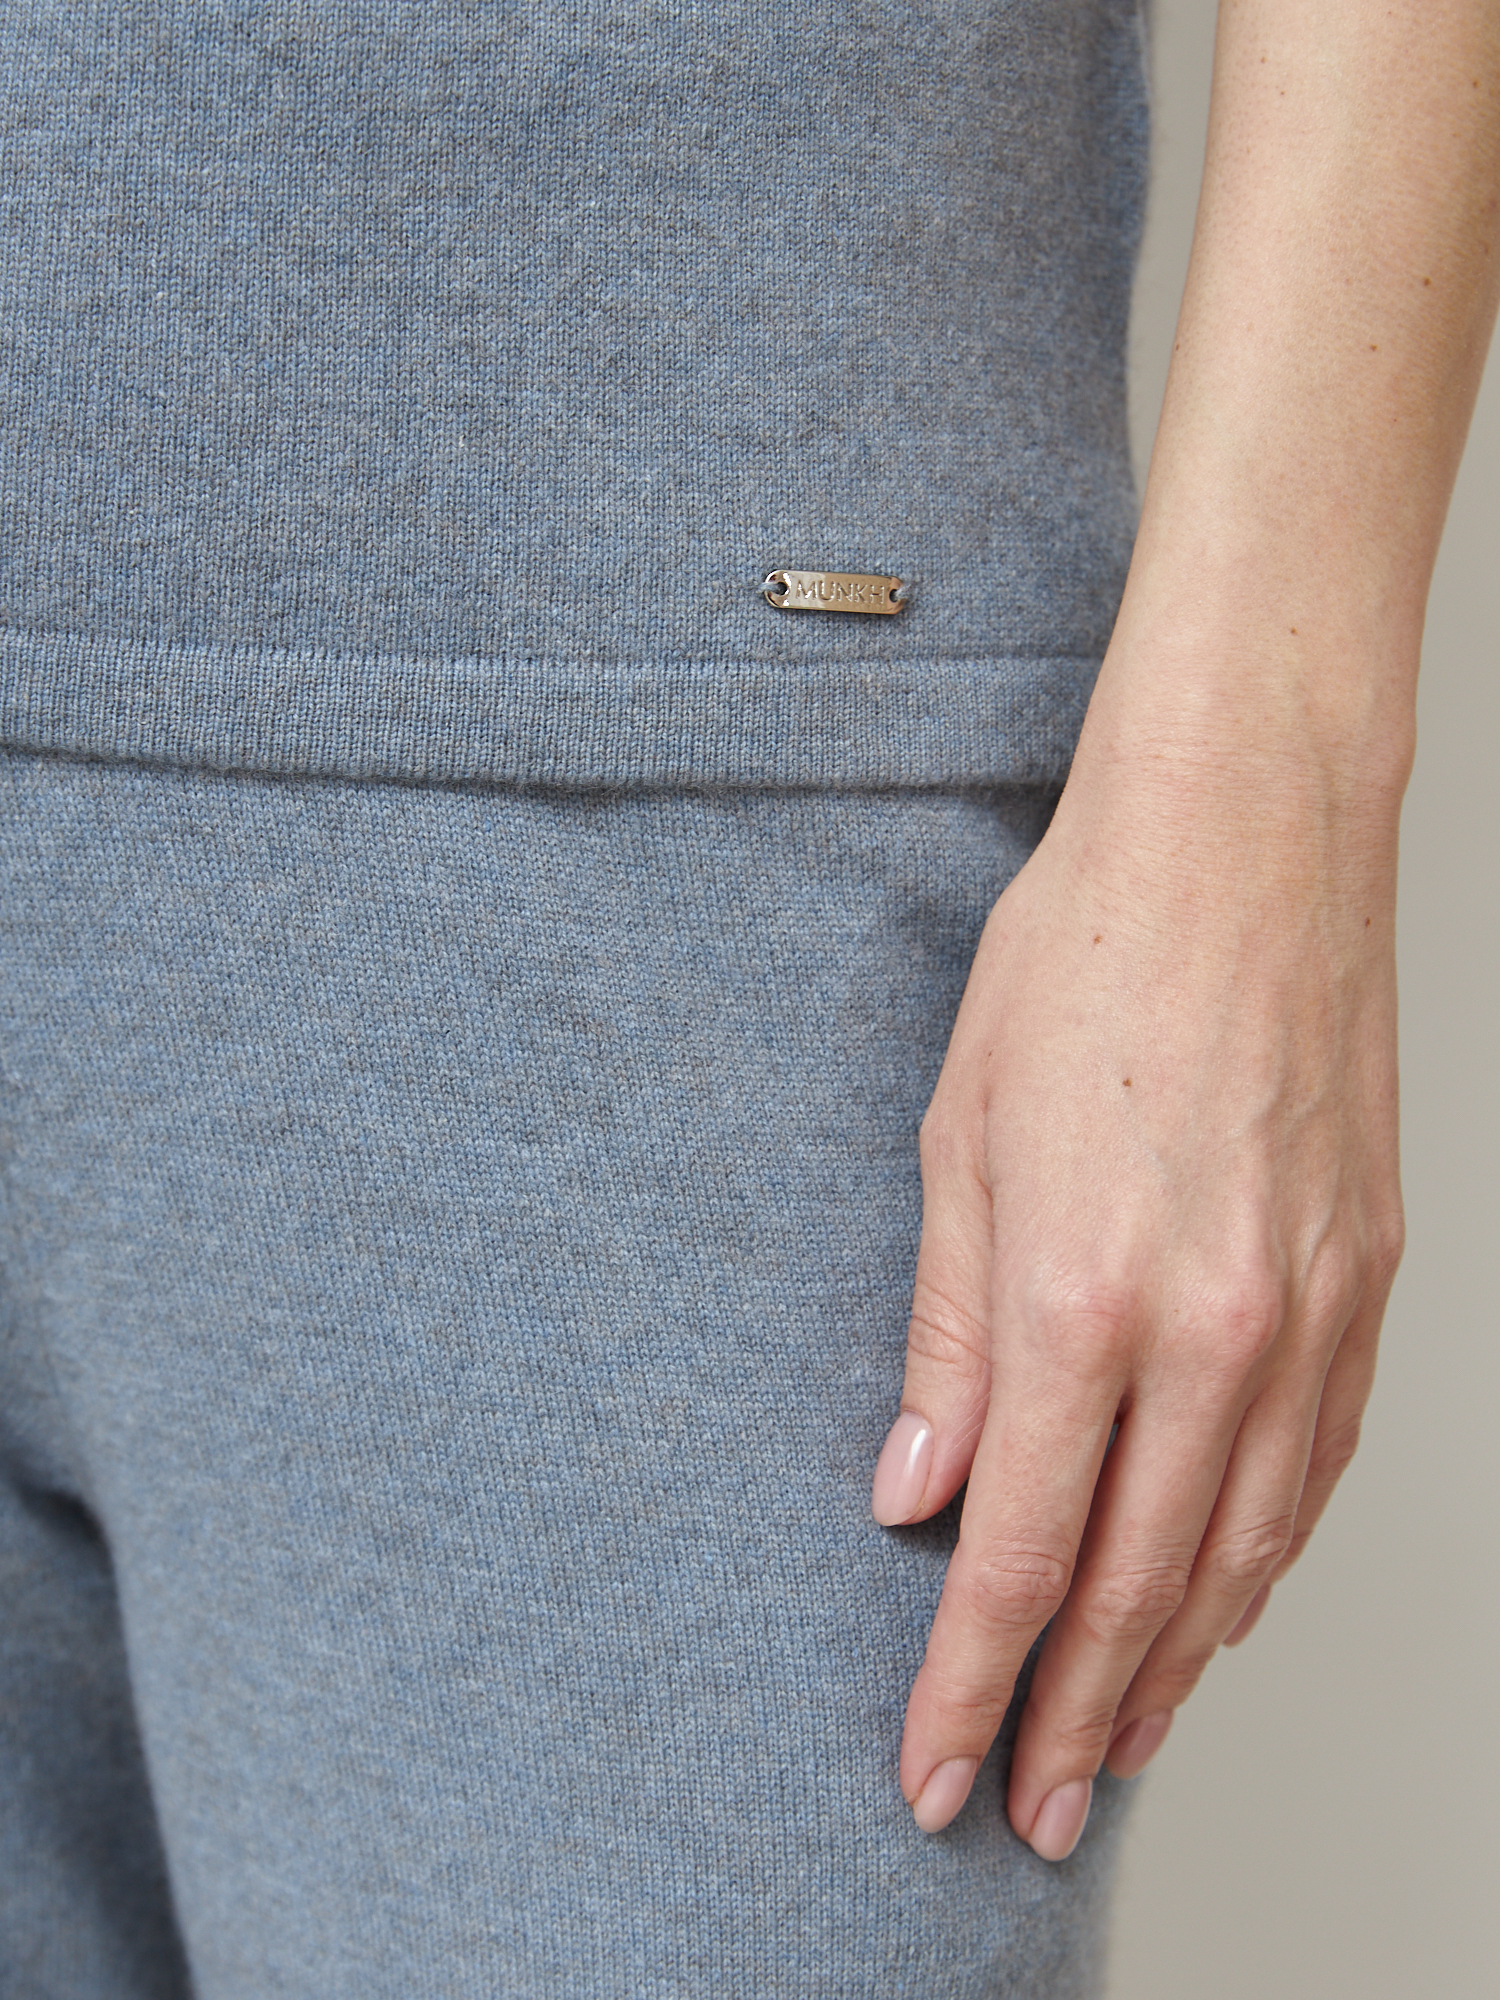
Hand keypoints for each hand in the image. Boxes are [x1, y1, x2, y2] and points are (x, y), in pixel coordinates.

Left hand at [871, 682, 1405, 1855]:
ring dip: (1178, 1665)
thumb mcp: (958, 1141)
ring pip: (1244, 1553)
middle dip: (1074, 1718)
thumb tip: (917, 1490)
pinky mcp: (1368, 1282)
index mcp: (1083, 1300)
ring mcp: (1310, 1314)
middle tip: (1035, 1810)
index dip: (969, 1687)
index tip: (933, 1773)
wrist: (1243, 844)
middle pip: (1135, 1587)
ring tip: (1123, 1741)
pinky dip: (1265, 1561)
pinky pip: (1318, 1469)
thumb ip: (946, 1338)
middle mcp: (1213, 1333)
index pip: (1013, 1558)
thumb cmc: (1083, 961)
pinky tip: (1227, 1601)